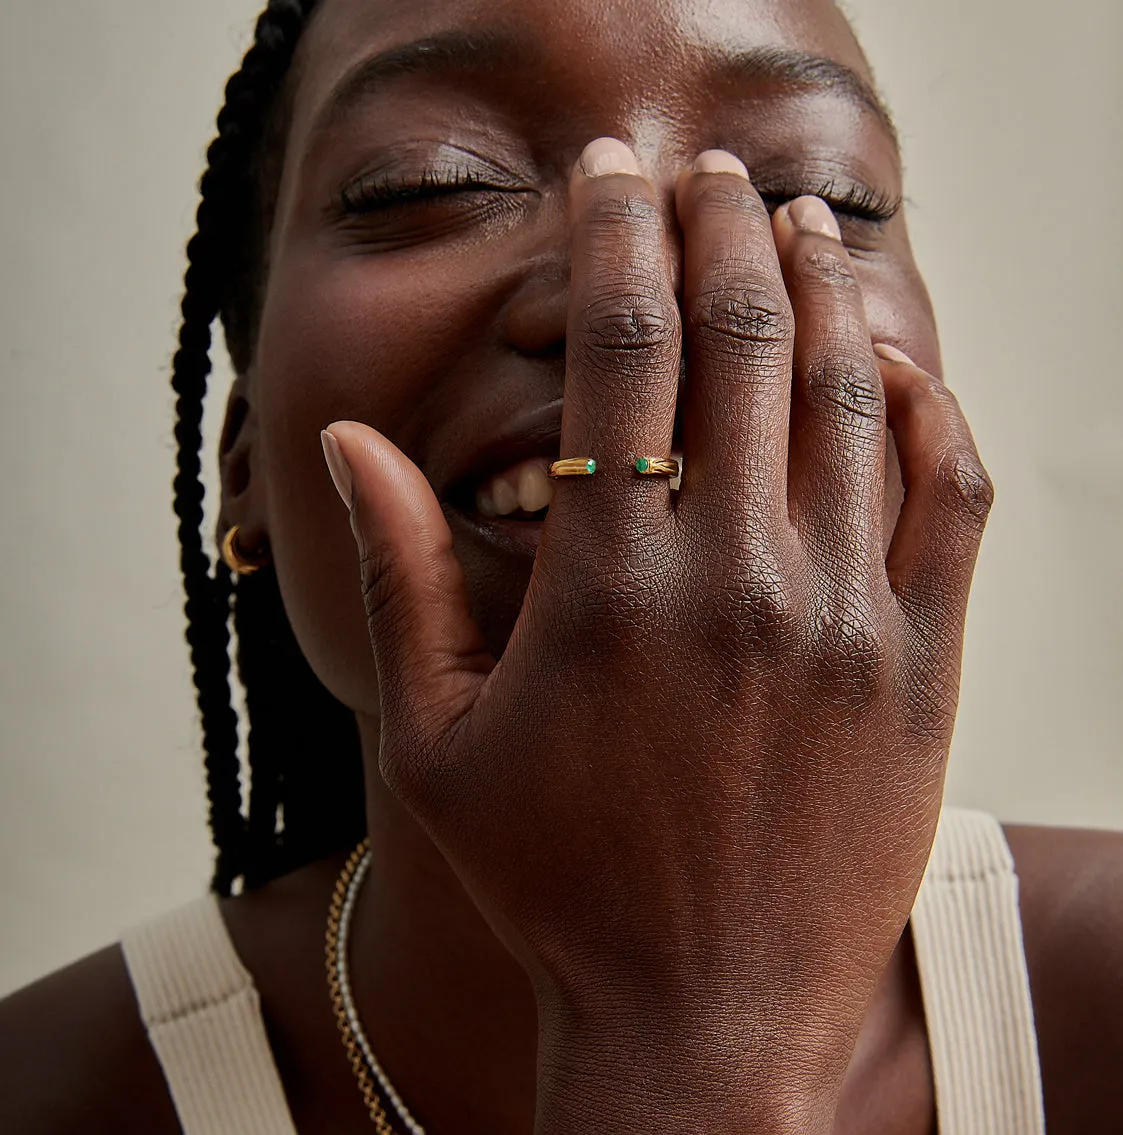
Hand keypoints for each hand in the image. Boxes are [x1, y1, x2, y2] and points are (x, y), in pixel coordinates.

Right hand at [322, 139, 991, 1132]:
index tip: (610, 173)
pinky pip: (949, 491)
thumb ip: (399, 575)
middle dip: (717, 225)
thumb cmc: (557, 882)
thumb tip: (349, 443)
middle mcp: (736, 581)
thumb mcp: (438, 738)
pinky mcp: (917, 666)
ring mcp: (844, 619)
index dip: (615, 232)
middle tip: (701, 170)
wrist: (705, 1015)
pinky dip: (926, 400)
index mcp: (609, 587)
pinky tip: (891, 356)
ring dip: (819, 284)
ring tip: (791, 222)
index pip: (622, 344)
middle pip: (743, 336)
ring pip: (851, 393)